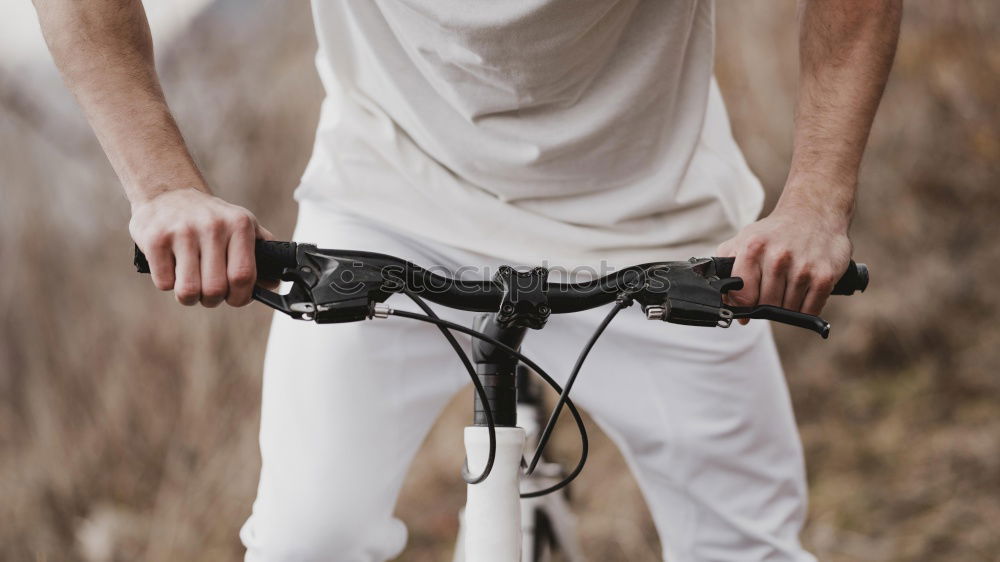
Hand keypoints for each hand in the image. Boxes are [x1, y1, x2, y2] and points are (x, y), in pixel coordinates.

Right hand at [129, 188, 273, 306]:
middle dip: (213, 300)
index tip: (235, 298)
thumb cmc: (210, 218)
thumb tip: (273, 283)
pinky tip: (172, 268)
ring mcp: (182, 231)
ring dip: (189, 297)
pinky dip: (168, 283)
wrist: (167, 191)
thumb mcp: (242, 224)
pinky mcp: (155, 239)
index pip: (243, 276)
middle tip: (209, 293)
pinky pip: (164, 283)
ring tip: (191, 285)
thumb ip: (261, 252)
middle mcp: (212, 226)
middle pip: (215, 289)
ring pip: (188, 291)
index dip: (240, 297)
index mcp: (239, 224)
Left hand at [715, 200, 851, 317]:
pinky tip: (803, 294)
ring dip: (787, 307)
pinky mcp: (824, 277)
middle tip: (772, 291)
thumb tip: (727, 303)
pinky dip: (805, 309)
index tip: (749, 301)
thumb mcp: (742, 240)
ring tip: (788, 288)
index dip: (744, 305)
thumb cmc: (773, 233)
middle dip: (767, 305)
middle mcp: (778, 258)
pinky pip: (810, 311)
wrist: (813, 213)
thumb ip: (725, 268)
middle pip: (766, 305)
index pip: (743, 296)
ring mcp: (803, 268)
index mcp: (753, 248)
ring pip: (788, 311)